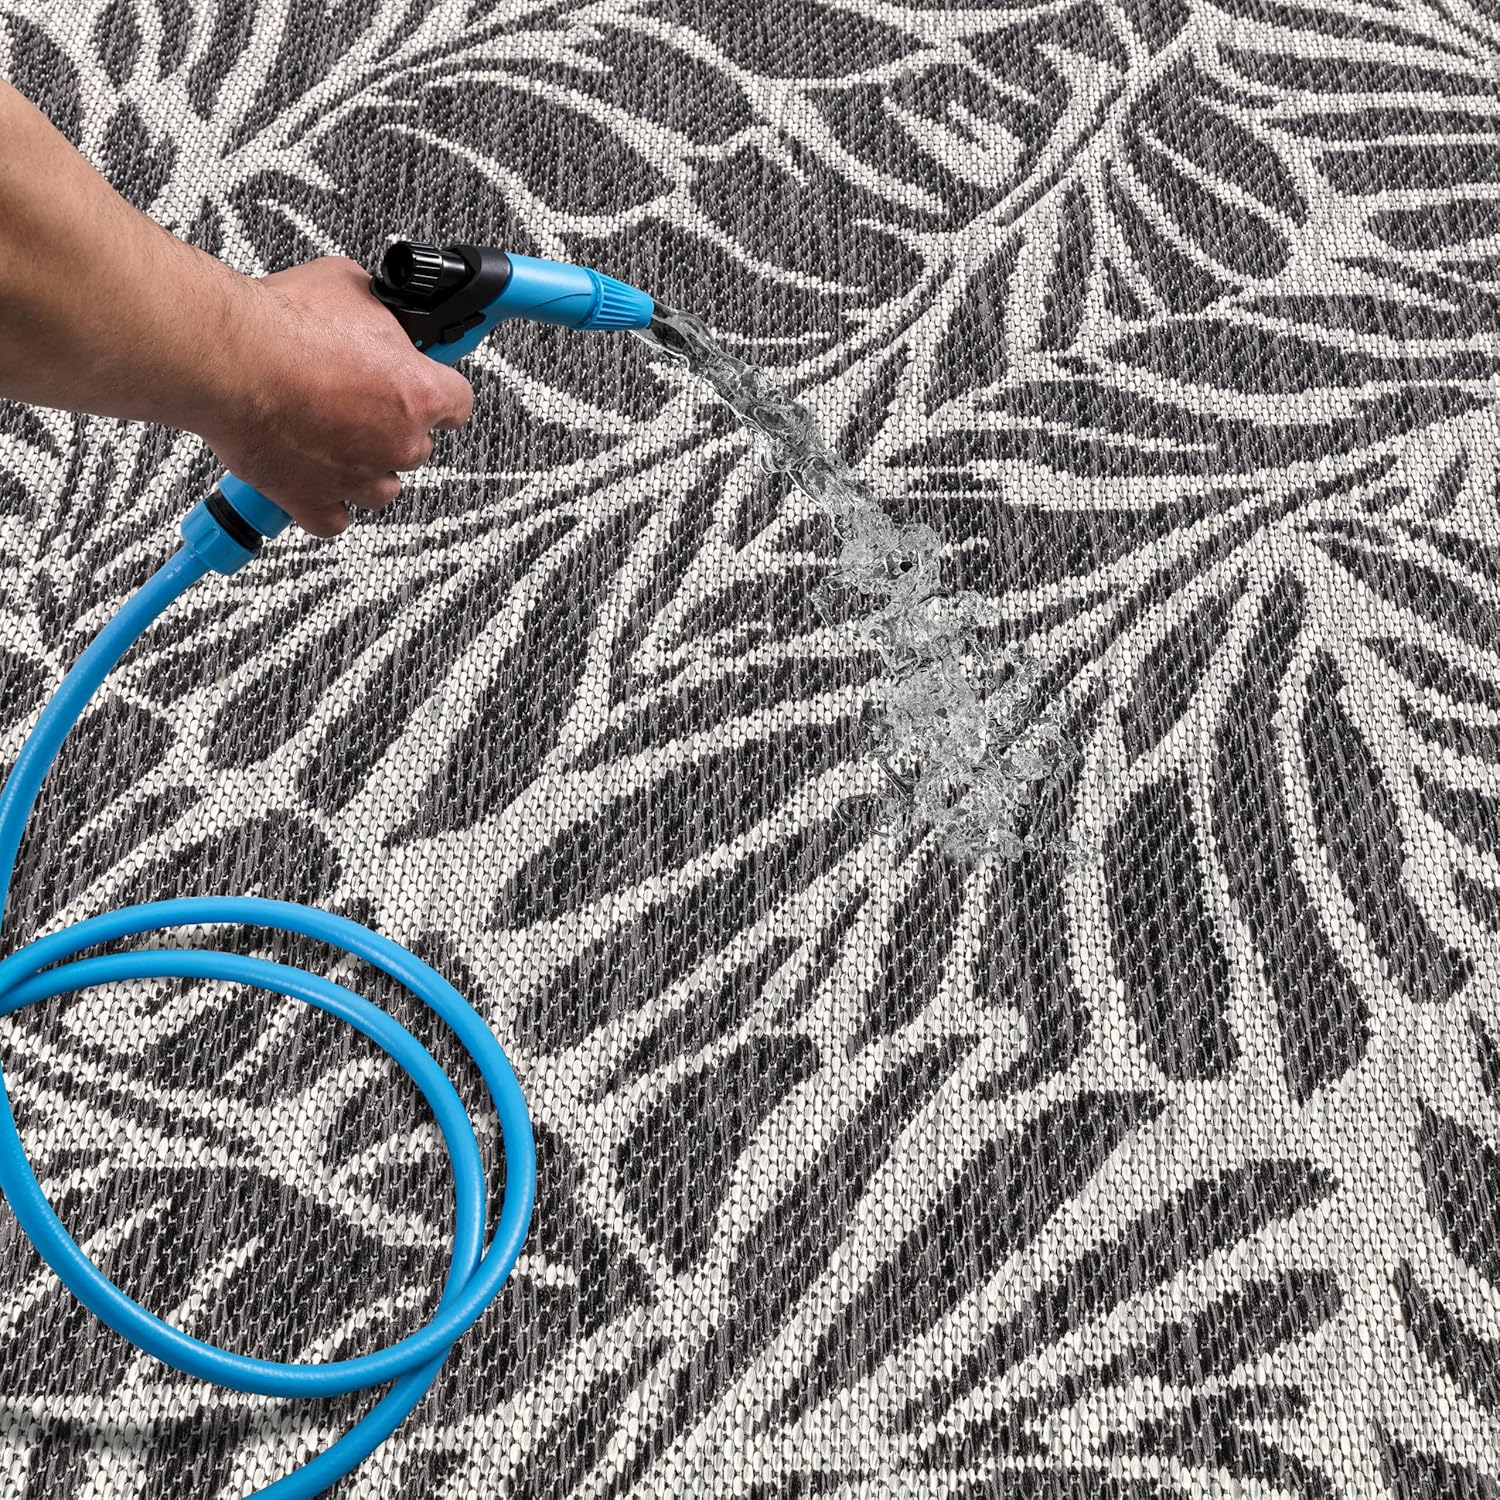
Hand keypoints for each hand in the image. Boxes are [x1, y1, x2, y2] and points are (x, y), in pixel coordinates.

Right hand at [195, 257, 473, 537]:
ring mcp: (357, 478)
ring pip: (383, 488)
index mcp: (418, 393)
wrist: (226, 358)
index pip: (458, 403)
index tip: (422, 386)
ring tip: (335, 440)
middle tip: (356, 401)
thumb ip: (378, 313)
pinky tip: (313, 481)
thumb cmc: (283, 322)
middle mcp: (397, 443)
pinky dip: (325, 504)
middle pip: (417, 447)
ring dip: (367, 468)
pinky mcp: (312, 500)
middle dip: (393, 428)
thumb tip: (378, 310)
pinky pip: (333, 520)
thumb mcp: (350, 288)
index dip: (438, 392)